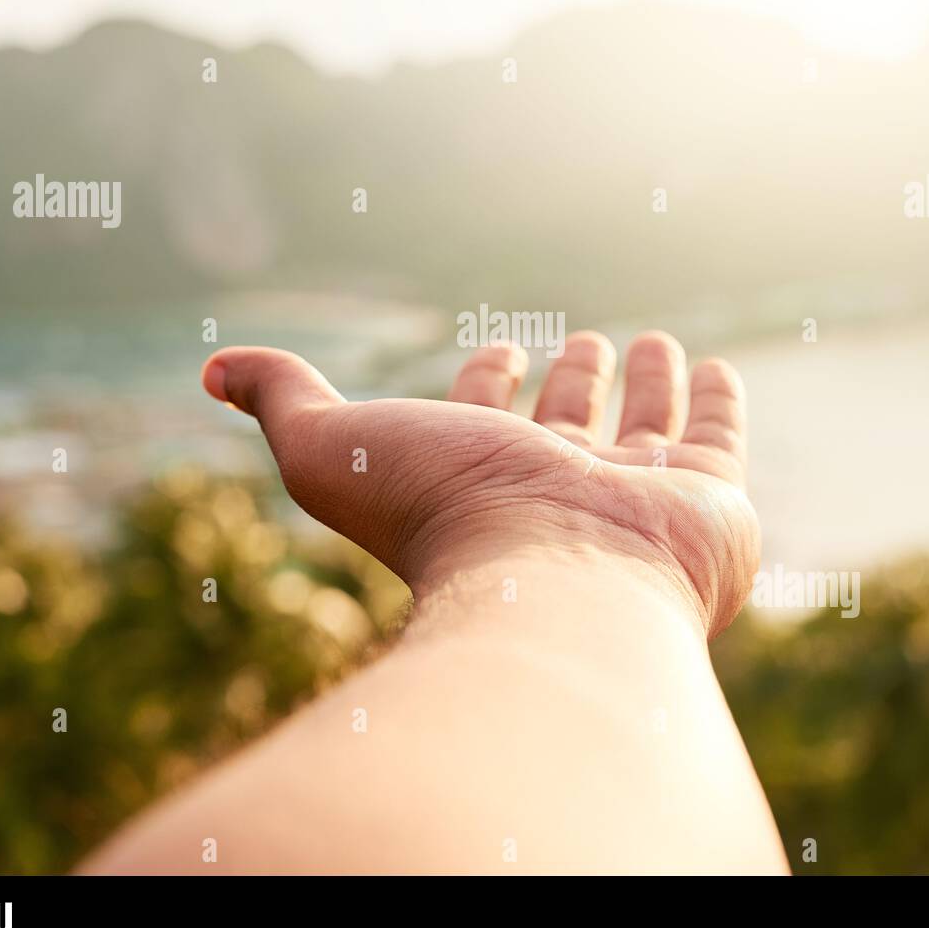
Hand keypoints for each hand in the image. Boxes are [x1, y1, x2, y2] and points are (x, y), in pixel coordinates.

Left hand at [202, 330, 758, 635]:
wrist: (554, 587)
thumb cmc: (440, 515)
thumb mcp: (332, 446)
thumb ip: (281, 398)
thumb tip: (210, 367)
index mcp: (481, 475)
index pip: (485, 418)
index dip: (486, 380)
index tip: (497, 349)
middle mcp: (559, 490)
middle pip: (567, 424)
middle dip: (572, 380)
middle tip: (581, 340)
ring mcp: (636, 498)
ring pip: (643, 429)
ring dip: (643, 384)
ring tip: (648, 342)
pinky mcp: (710, 503)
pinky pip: (718, 441)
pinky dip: (718, 403)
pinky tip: (714, 369)